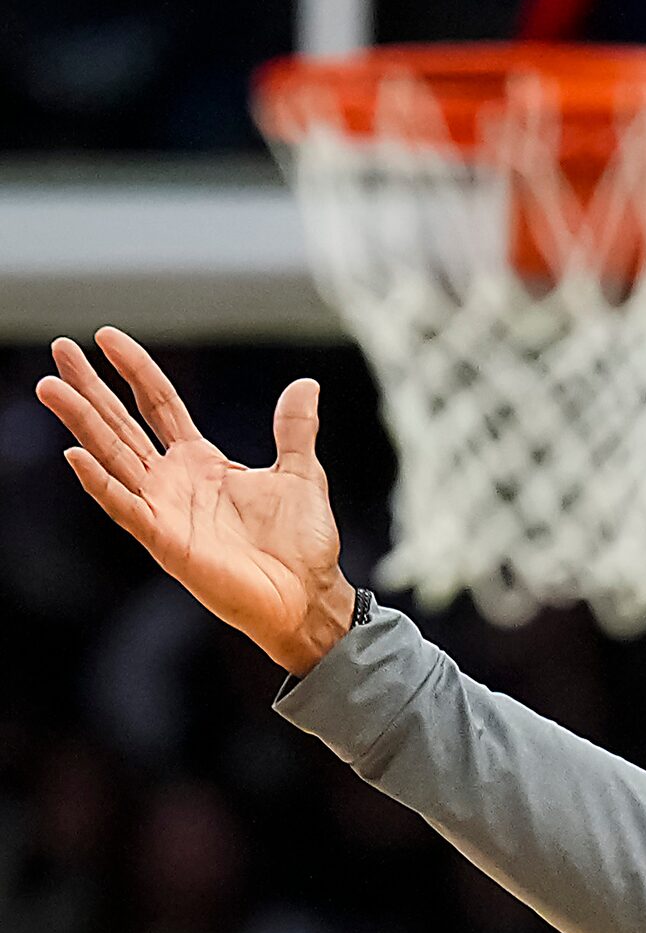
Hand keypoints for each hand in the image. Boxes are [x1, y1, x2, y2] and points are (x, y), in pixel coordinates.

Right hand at [33, 329, 355, 675]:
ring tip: (51, 386)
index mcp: (202, 462)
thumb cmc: (302, 544)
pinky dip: (101, 481)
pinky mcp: (164, 540)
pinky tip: (76, 454)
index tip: (106, 336)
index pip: (158, 404)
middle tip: (59, 349)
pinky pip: (125, 506)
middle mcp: (173, 481)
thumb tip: (306, 385)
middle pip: (122, 424)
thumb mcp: (301, 473)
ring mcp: (164, 509)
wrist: (308, 595)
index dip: (135, 370)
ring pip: (112, 456)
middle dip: (91, 387)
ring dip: (82, 422)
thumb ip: (294, 429)